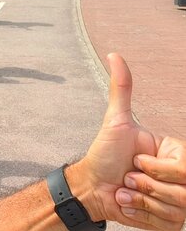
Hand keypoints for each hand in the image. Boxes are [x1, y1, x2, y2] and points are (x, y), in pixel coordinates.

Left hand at [72, 53, 184, 229]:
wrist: (91, 187)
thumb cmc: (103, 154)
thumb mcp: (115, 121)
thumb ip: (121, 89)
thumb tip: (114, 54)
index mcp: (176, 153)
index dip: (160, 169)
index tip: (137, 160)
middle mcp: (182, 177)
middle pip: (185, 191)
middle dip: (148, 185)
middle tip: (130, 176)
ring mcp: (179, 202)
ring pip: (178, 208)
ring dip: (143, 200)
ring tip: (128, 189)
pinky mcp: (170, 222)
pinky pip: (167, 223)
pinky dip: (142, 215)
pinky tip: (129, 204)